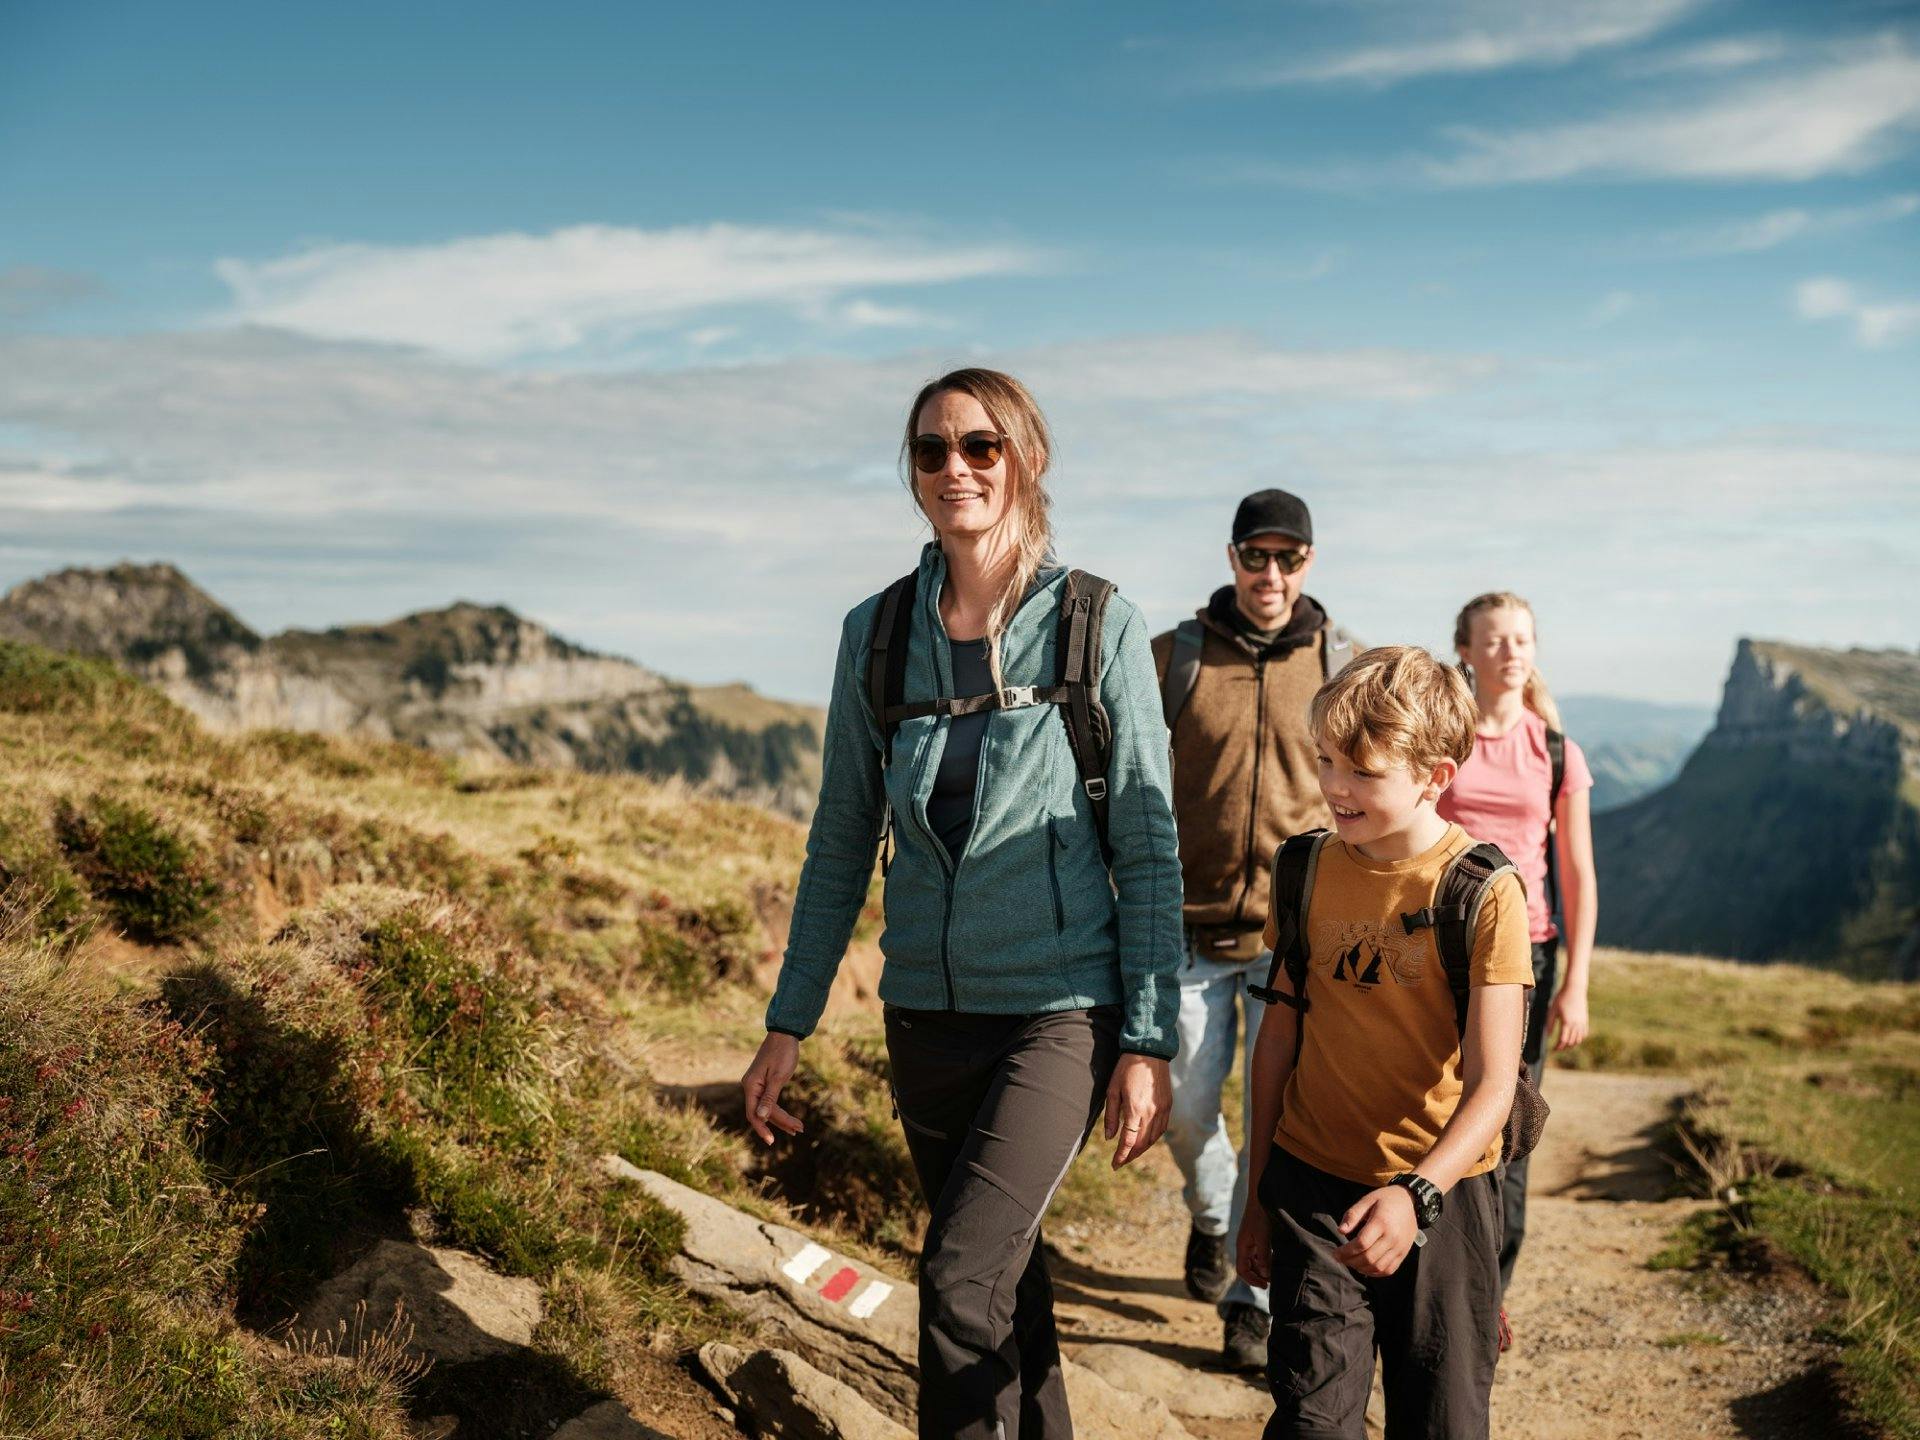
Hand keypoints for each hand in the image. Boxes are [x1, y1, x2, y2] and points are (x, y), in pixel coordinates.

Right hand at [740, 1032, 804, 1144]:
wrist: (785, 1034)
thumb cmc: (783, 1053)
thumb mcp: (778, 1077)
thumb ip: (769, 1098)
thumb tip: (760, 1117)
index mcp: (751, 1086)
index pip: (753, 1114)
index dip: (762, 1128)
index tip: (771, 1142)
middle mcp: (751, 1087)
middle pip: (762, 1113)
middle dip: (779, 1123)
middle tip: (797, 1130)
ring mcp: (757, 1085)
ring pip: (767, 1109)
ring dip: (782, 1119)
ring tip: (798, 1128)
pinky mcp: (765, 1083)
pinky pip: (770, 1101)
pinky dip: (780, 1110)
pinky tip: (790, 1120)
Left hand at [1104, 1053, 1170, 1167]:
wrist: (1149, 1052)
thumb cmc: (1126, 1069)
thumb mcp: (1112, 1090)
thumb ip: (1111, 1116)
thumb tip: (1110, 1138)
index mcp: (1135, 1109)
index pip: (1128, 1141)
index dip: (1121, 1156)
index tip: (1114, 1164)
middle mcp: (1151, 1113)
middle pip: (1141, 1144)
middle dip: (1130, 1156)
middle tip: (1120, 1162)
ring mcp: (1162, 1110)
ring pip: (1153, 1139)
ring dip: (1142, 1150)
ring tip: (1131, 1154)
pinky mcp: (1168, 1106)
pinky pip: (1161, 1129)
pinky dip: (1152, 1139)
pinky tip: (1145, 1141)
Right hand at [1236, 1203, 1272, 1288]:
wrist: (1262, 1196)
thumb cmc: (1261, 1215)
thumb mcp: (1263, 1237)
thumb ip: (1263, 1256)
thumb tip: (1265, 1274)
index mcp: (1242, 1246)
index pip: (1242, 1270)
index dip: (1252, 1280)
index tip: (1265, 1286)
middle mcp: (1245, 1245)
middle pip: (1248, 1267)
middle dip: (1259, 1276)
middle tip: (1272, 1282)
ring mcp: (1251, 1241)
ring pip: (1254, 1261)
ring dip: (1263, 1269)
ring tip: (1276, 1273)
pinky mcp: (1257, 1236)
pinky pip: (1259, 1253)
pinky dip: (1266, 1260)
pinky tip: (1276, 1260)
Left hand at [1333, 1185, 1418, 1276]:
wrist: (1411, 1202)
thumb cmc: (1386, 1199)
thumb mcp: (1367, 1200)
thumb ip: (1353, 1214)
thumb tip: (1340, 1231)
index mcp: (1381, 1222)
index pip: (1361, 1243)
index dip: (1346, 1251)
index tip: (1335, 1253)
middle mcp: (1392, 1238)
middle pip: (1368, 1257)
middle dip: (1350, 1261)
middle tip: (1340, 1259)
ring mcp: (1399, 1248)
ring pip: (1378, 1266)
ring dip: (1361, 1268)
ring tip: (1350, 1263)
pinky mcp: (1403, 1253)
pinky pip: (1389, 1270)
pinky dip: (1375, 1272)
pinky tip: (1364, 1267)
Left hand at [1548, 985, 1589, 1051]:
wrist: (1575, 990)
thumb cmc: (1561, 998)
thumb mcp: (1552, 1010)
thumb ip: (1550, 1023)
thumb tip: (1548, 1035)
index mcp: (1567, 1023)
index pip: (1563, 1040)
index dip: (1558, 1047)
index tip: (1553, 1049)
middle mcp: (1576, 1025)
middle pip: (1571, 1042)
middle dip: (1564, 1047)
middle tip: (1557, 1048)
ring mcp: (1582, 1023)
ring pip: (1578, 1040)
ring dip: (1571, 1044)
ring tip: (1564, 1045)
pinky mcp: (1585, 1020)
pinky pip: (1584, 1034)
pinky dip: (1579, 1039)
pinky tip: (1573, 1039)